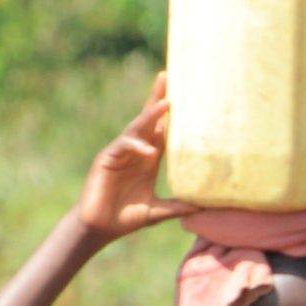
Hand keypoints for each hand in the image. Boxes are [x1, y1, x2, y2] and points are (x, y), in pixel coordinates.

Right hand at [76, 73, 197, 239]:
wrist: (100, 228)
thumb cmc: (126, 218)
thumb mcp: (157, 211)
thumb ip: (178, 207)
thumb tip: (204, 208)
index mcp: (148, 159)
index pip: (162, 130)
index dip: (171, 114)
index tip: (185, 95)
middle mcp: (135, 151)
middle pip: (148, 120)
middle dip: (157, 98)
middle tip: (168, 76)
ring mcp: (120, 153)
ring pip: (136, 128)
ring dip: (150, 115)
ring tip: (166, 104)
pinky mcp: (106, 159)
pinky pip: (122, 146)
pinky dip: (136, 146)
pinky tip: (149, 150)